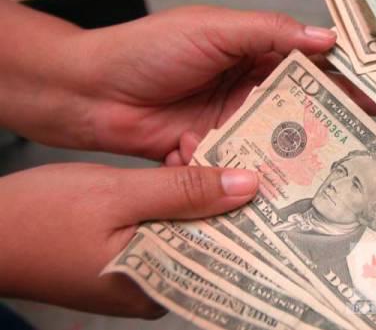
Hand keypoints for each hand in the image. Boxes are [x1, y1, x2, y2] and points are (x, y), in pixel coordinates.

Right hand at [0, 163, 259, 316]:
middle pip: (213, 239)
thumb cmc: (41, 217)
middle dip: (227, 197)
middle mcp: (159, 288)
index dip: (249, 212)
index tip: (268, 175)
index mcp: (161, 285)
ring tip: (213, 153)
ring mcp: (144, 274)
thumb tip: (247, 186)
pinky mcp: (132, 257)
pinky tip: (186, 168)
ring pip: (192, 229)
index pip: (227, 251)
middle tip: (244, 156)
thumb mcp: (119, 195)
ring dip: (202, 193)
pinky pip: (170, 228)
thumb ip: (184, 192)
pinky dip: (179, 199)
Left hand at [68, 6, 375, 160]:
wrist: (91, 92)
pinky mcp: (214, 155)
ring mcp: (233, 124)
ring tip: (338, 173)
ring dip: (302, 155)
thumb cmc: (151, 49)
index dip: (345, 79)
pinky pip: (246, 166)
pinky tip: (290, 193)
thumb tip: (328, 39)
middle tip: (370, 142)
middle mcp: (249, 90)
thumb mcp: (215, 28)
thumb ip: (270, 32)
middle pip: (302, 108)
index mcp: (255, 53)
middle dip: (333, 124)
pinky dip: (263, 177)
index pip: (311, 65)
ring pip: (278, 141)